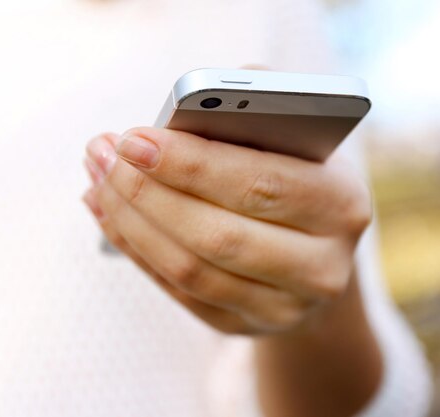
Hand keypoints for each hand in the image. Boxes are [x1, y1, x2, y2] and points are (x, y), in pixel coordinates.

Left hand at [82, 128, 371, 334]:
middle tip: (102, 155)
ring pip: (191, 270)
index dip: (191, 164)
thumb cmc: (294, 175)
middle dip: (148, 193)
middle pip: (218, 235)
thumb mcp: (293, 135)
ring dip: (131, 223)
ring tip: (98, 180)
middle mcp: (322, 266)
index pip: (259, 184)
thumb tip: (178, 116)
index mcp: (341, 204)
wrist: (314, 249)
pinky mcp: (244, 325)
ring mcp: (284, 307)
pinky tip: (110, 215)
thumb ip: (252, 107)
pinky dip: (136, 251)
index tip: (133, 138)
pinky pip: (179, 292)